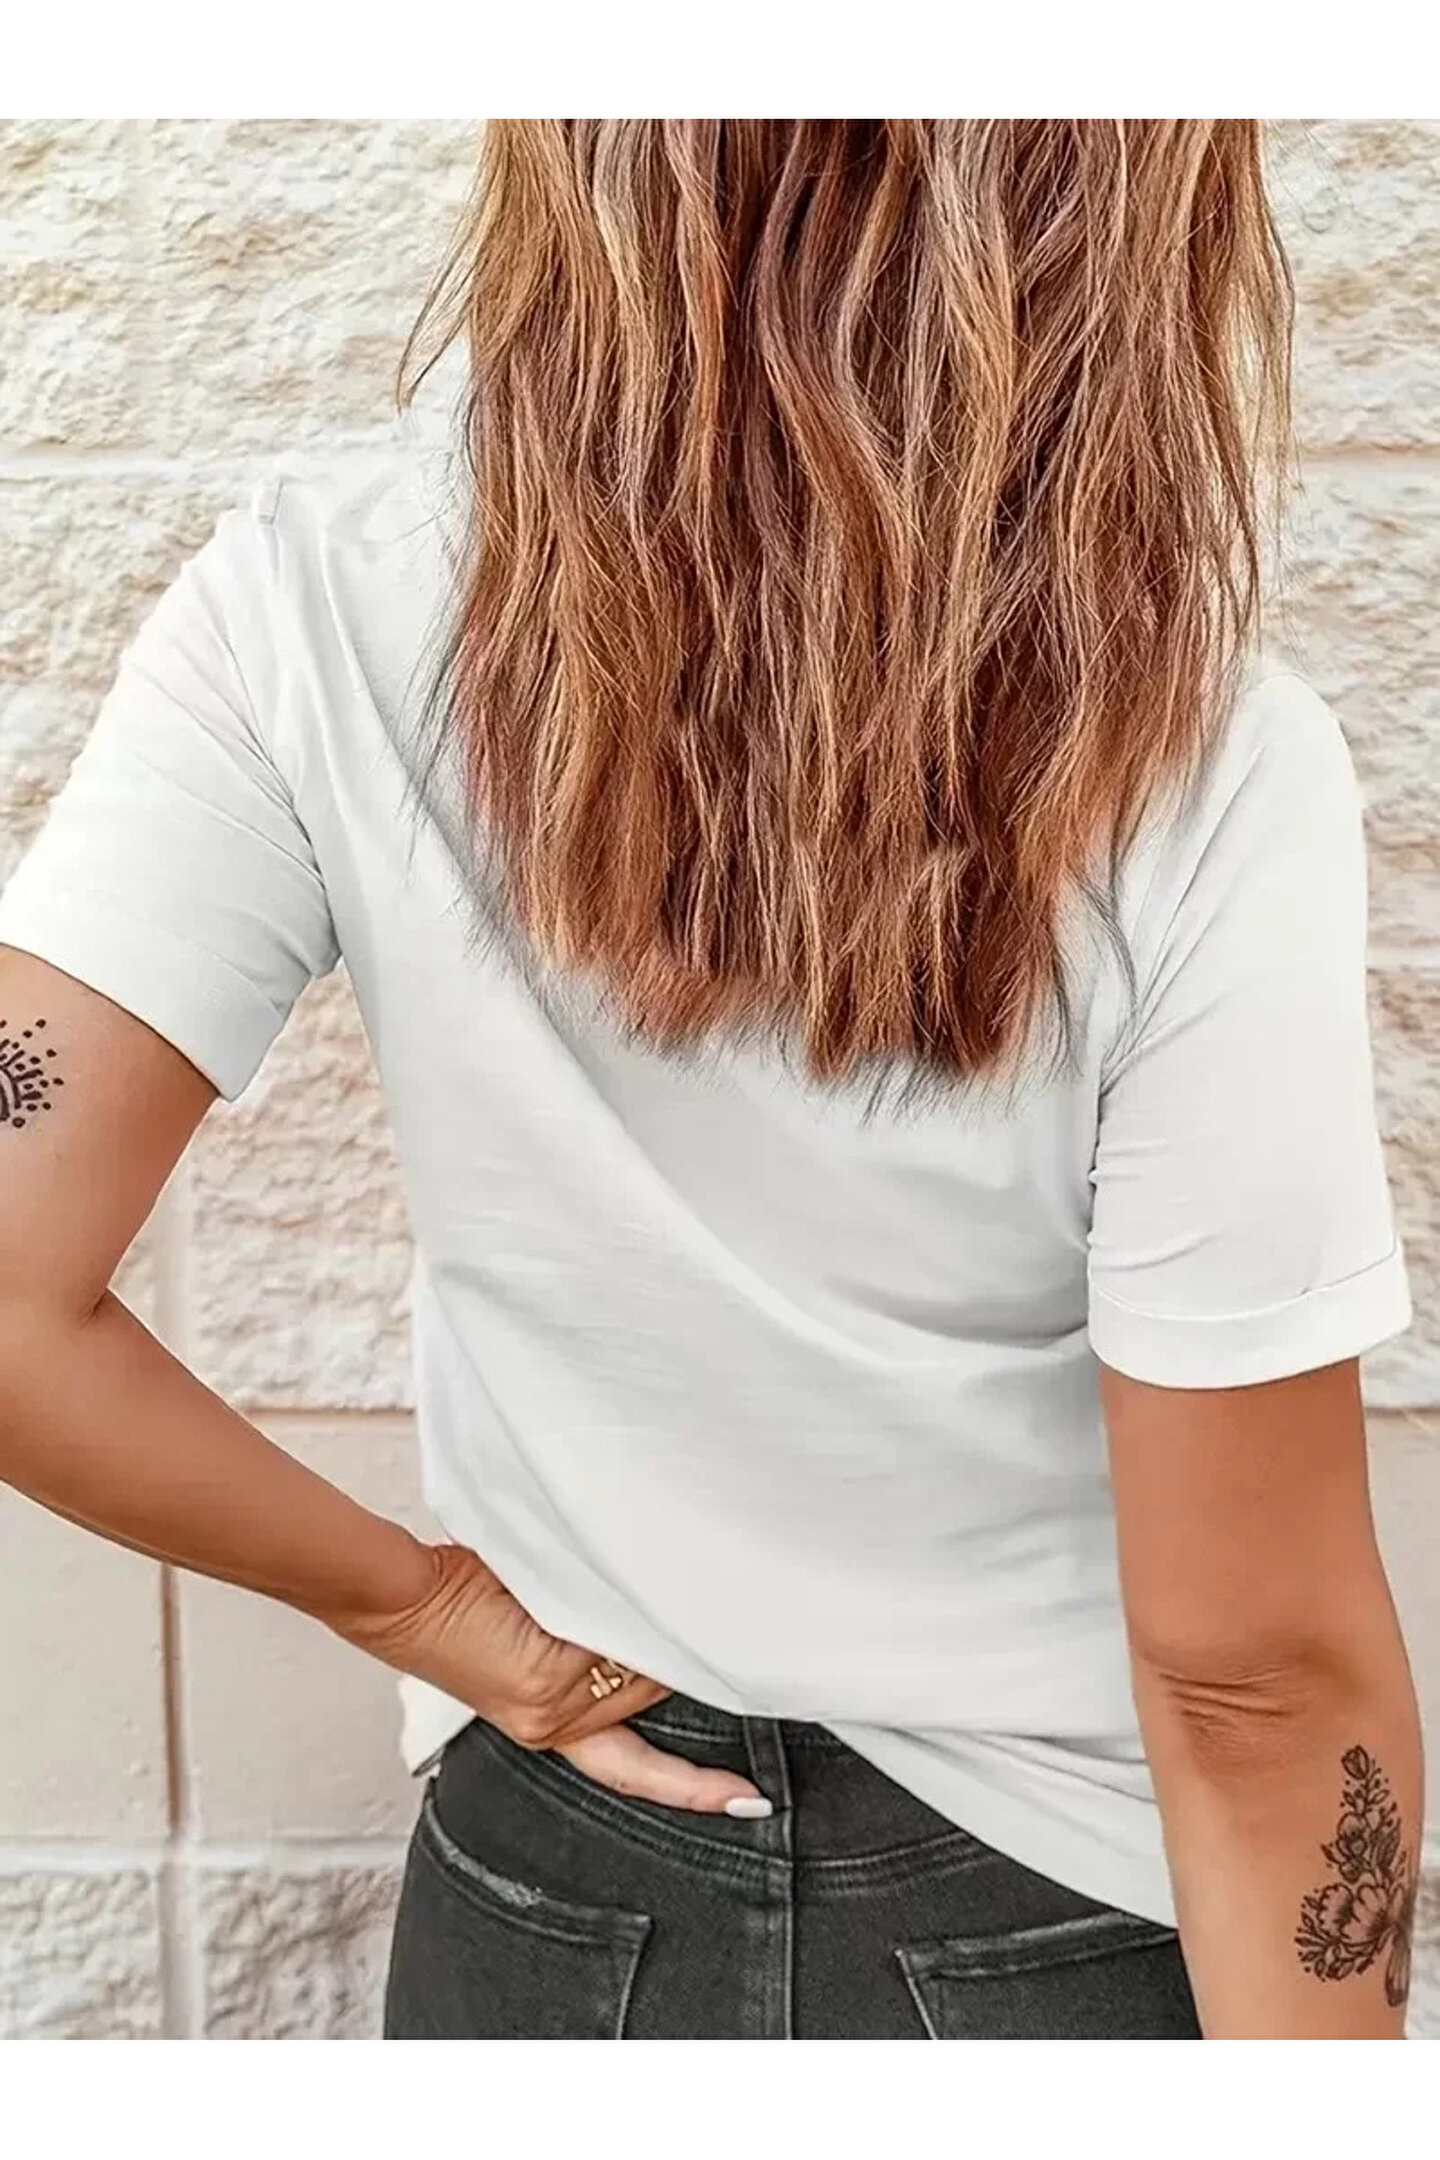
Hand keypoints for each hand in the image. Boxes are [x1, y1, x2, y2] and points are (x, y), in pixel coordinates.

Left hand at [338, 1542, 769, 1816]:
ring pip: (644, 1663)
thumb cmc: (463, 1605)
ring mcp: (554, 1702)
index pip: (639, 1769)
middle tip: (696, 1606)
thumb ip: (593, 1648)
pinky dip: (626, 1603)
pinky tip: (617, 1575)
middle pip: (657, 1691)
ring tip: (640, 1574)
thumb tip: (664, 1624)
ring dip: (652, 1617)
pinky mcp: (547, 1672)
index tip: (748, 1802)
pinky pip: (618, 1638)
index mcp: (555, 1728)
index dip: (694, 1788)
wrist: (400, 1600)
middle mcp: (556, 1725)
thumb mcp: (534, 1644)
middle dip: (674, 1647)